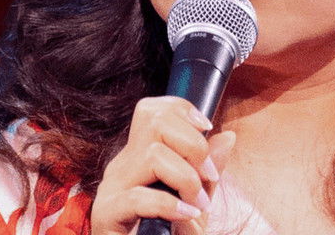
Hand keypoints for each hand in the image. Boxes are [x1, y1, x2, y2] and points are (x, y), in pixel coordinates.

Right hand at [90, 96, 235, 234]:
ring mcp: (111, 188)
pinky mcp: (106, 214)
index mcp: (140, 156)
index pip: (153, 111)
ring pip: (152, 154)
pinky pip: (138, 197)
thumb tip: (229, 136)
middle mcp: (123, 165)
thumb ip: (208, 172)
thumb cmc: (168, 234)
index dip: (183, 112)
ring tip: (198, 204)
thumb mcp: (196, 201)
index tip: (208, 131)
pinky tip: (186, 216)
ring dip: (186, 178)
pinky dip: (169, 206)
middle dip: (193, 143)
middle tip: (209, 176)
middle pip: (153, 121)